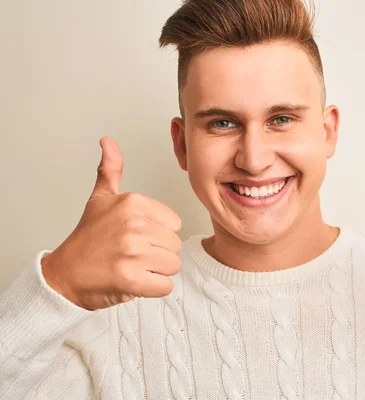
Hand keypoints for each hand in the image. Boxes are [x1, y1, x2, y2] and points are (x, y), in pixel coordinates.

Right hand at [41, 137, 182, 310]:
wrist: (63, 275)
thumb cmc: (87, 239)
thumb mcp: (100, 199)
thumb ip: (110, 170)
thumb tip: (108, 141)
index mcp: (133, 203)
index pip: (175, 225)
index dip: (158, 234)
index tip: (134, 236)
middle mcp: (134, 224)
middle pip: (175, 246)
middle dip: (157, 254)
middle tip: (130, 254)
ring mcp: (132, 252)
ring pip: (173, 266)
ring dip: (155, 272)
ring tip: (131, 266)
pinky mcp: (130, 279)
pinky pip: (165, 287)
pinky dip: (152, 289)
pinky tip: (133, 282)